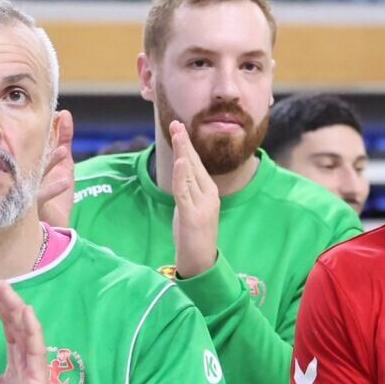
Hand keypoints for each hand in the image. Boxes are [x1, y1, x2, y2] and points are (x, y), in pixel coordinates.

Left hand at [0, 274, 56, 383]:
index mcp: (15, 360)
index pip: (6, 326)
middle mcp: (26, 359)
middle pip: (15, 323)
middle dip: (3, 299)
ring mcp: (33, 368)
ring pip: (26, 332)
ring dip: (15, 308)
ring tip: (3, 288)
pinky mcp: (37, 381)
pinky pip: (36, 352)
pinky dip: (32, 331)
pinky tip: (26, 313)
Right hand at [38, 108, 74, 229]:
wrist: (51, 225)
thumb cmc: (54, 191)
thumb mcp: (64, 163)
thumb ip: (63, 139)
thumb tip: (64, 114)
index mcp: (33, 160)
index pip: (36, 141)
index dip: (44, 129)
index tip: (53, 114)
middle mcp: (26, 173)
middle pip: (33, 155)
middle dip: (42, 143)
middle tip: (48, 127)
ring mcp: (25, 189)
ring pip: (34, 174)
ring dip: (49, 163)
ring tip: (62, 152)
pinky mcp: (30, 205)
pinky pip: (40, 196)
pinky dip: (53, 189)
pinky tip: (66, 181)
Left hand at [170, 121, 219, 278]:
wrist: (201, 260)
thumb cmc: (194, 234)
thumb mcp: (191, 206)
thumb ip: (188, 189)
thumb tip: (181, 172)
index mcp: (209, 191)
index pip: (196, 163)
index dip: (187, 145)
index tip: (179, 128)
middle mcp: (209, 194)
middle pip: (194, 164)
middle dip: (184, 143)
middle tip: (176, 123)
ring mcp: (202, 205)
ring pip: (189, 174)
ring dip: (183, 153)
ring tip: (177, 135)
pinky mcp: (192, 215)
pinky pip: (184, 192)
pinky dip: (182, 175)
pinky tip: (180, 161)